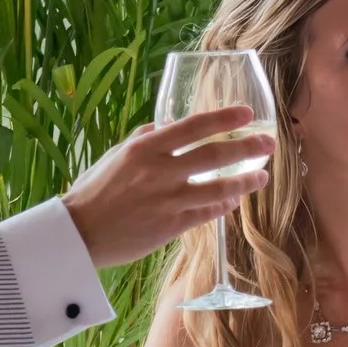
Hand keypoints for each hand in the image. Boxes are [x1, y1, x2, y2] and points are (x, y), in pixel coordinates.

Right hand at [61, 106, 273, 268]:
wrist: (78, 233)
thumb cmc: (93, 191)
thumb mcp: (115, 155)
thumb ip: (143, 139)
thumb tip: (163, 127)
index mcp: (146, 147)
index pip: (195, 126)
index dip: (225, 117)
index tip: (247, 113)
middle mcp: (161, 171)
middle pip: (215, 155)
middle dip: (248, 147)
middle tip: (269, 144)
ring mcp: (168, 200)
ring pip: (219, 188)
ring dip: (245, 181)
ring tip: (261, 177)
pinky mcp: (171, 226)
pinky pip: (207, 213)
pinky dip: (223, 205)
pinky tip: (233, 201)